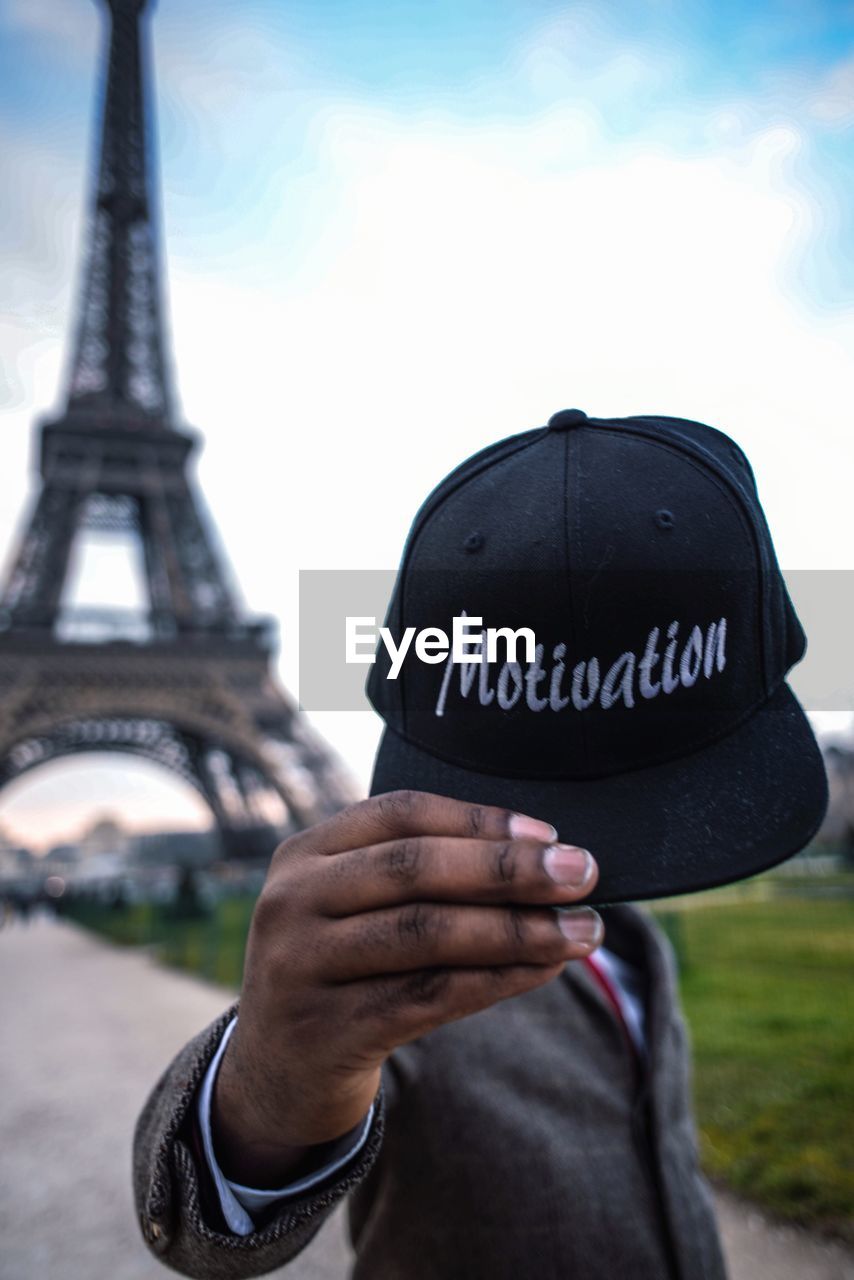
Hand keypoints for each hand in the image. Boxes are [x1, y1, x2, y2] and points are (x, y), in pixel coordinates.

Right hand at [212, 790, 600, 1185]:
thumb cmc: (341, 972)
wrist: (277, 1076)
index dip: (479, 821)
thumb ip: (417, 876)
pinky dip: (496, 980)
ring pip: (427, 933)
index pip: (400, 815)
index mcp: (305, 854)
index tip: (550, 835)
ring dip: (517, 929)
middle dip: (508, 870)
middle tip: (582, 874)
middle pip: (415, 869)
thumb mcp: (350, 908)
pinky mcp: (326, 1030)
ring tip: (582, 931)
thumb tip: (541, 857)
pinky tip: (542, 969)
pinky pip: (429, 996)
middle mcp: (293, 901)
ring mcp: (301, 966)